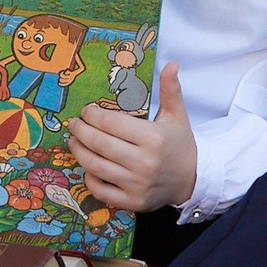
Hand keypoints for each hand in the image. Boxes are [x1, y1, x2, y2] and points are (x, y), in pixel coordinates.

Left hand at [68, 63, 195, 213]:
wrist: (193, 179)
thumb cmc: (180, 144)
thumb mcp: (177, 115)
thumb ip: (170, 90)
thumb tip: (171, 64)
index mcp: (153, 138)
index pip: (111, 123)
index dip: (93, 115)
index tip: (86, 111)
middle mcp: (144, 162)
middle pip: (99, 144)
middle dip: (80, 131)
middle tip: (73, 124)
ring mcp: (137, 184)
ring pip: (95, 166)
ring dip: (78, 152)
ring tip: (74, 141)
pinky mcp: (132, 201)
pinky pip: (100, 190)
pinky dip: (89, 178)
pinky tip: (88, 166)